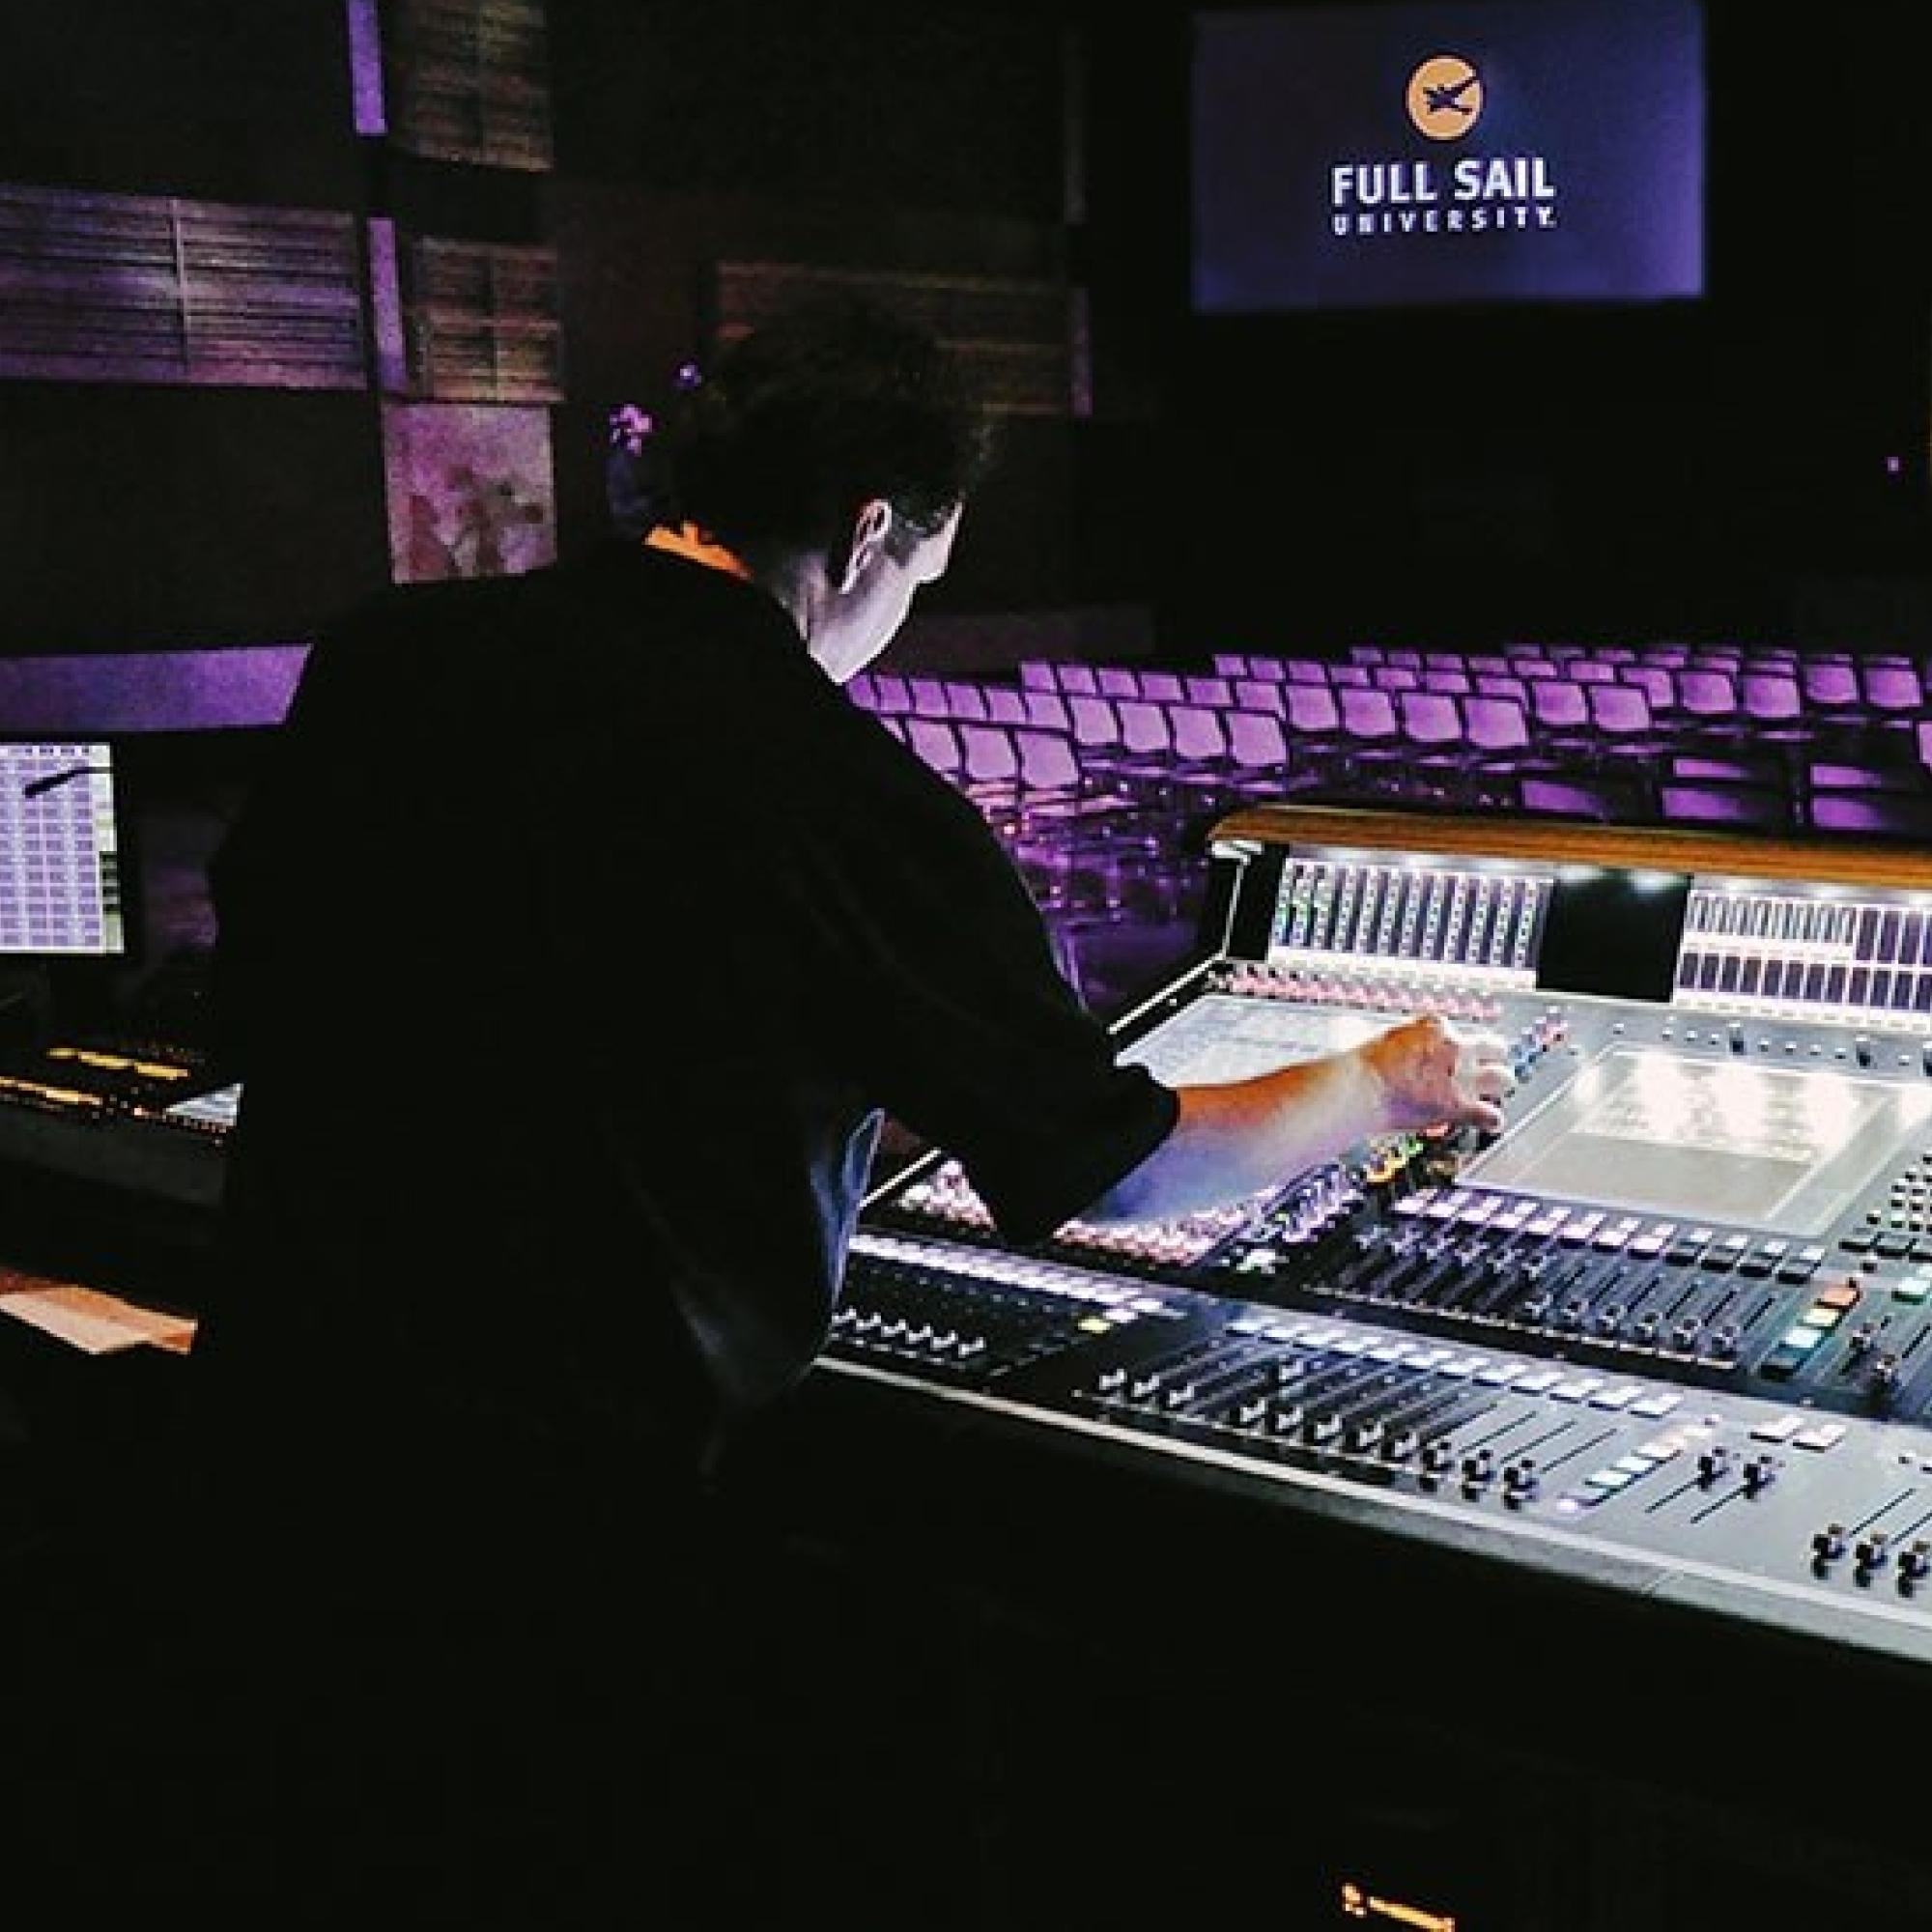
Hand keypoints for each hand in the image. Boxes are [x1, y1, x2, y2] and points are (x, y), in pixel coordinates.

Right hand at [1359, 1012, 1514, 1136]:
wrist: (1360, 1088)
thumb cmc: (1362, 1064)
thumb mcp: (1383, 1035)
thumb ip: (1401, 1038)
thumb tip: (1393, 1041)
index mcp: (1436, 1027)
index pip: (1458, 1030)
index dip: (1455, 1043)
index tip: (1449, 1052)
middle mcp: (1455, 1047)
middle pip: (1496, 1047)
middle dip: (1493, 1058)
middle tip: (1487, 1068)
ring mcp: (1461, 1076)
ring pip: (1503, 1079)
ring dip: (1498, 1086)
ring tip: (1494, 1093)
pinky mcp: (1460, 1105)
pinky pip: (1492, 1115)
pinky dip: (1491, 1120)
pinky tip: (1489, 1123)